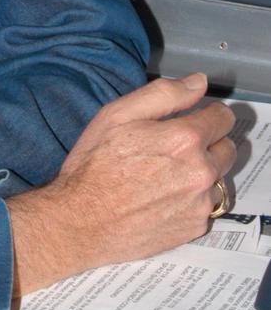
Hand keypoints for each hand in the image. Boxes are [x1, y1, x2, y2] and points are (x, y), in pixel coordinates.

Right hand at [7, 73, 235, 297]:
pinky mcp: (195, 227)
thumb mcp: (117, 115)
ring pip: (218, 179)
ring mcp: (200, 203)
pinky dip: (193, 200)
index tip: (193, 118)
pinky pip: (207, 207)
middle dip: (208, 143)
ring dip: (202, 174)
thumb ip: (164, 94)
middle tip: (175, 148)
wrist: (82, 222)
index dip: (208, 114)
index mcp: (184, 139)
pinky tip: (164, 198)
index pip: (223, 118)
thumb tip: (198, 82)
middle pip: (227, 149)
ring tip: (167, 176)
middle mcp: (201, 172)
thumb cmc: (94, 165)